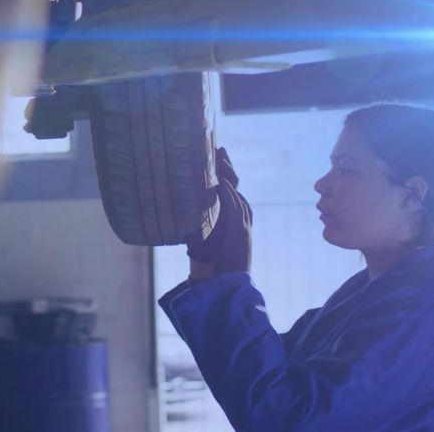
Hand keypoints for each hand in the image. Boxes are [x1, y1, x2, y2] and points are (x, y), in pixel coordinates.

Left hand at [186, 147, 252, 276]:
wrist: (231, 284)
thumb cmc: (220, 267)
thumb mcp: (214, 243)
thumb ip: (206, 230)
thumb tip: (190, 221)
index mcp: (238, 222)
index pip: (233, 192)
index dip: (225, 175)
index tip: (216, 159)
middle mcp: (243, 221)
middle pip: (236, 187)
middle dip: (228, 168)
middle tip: (219, 149)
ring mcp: (243, 226)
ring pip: (236, 194)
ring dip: (228, 176)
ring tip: (218, 158)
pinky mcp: (240, 233)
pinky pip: (235, 209)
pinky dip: (228, 195)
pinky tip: (220, 184)